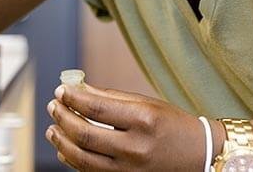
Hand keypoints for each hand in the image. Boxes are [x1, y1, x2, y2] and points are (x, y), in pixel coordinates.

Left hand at [45, 82, 207, 170]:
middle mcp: (136, 148)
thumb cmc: (173, 126)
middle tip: (53, 106)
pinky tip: (64, 147)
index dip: (73, 98)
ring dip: (62, 141)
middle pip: (86, 135)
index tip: (60, 89)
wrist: (199, 157)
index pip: (97, 109)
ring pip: (83, 158)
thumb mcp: (147, 104)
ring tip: (53, 127)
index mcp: (144, 121)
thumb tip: (79, 88)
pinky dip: (73, 160)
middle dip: (63, 118)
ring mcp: (130, 171)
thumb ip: (111, 97)